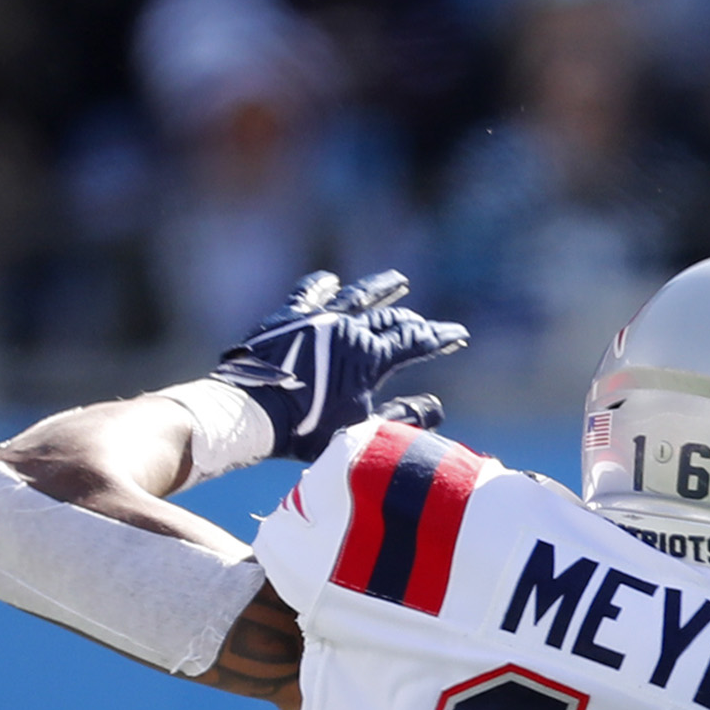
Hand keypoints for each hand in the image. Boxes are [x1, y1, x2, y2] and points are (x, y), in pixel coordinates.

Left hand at [209, 270, 469, 460]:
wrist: (252, 413)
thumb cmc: (307, 429)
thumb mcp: (362, 430)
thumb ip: (403, 417)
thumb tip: (436, 405)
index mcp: (370, 357)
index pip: (415, 341)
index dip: (440, 338)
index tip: (458, 335)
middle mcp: (348, 329)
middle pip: (391, 319)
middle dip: (414, 322)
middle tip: (428, 325)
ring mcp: (318, 319)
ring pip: (357, 297)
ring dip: (381, 289)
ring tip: (398, 280)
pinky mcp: (289, 317)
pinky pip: (308, 294)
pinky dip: (322, 285)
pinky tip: (330, 280)